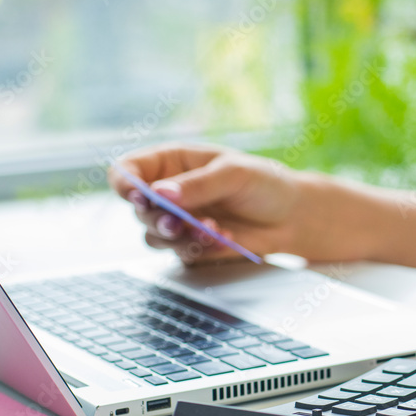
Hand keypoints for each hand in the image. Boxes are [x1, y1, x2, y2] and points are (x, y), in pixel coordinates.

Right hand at [108, 143, 303, 263]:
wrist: (290, 217)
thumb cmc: (263, 183)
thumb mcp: (233, 174)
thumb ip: (197, 184)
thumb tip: (160, 193)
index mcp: (171, 162)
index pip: (128, 170)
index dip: (124, 183)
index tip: (137, 195)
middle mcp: (168, 192)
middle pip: (138, 209)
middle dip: (157, 218)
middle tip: (178, 222)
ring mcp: (178, 220)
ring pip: (153, 236)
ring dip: (178, 237)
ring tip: (211, 230)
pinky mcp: (191, 245)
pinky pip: (179, 253)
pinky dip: (199, 248)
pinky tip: (223, 237)